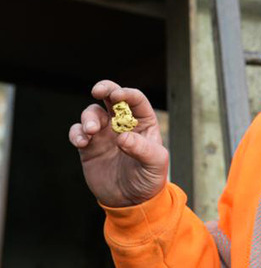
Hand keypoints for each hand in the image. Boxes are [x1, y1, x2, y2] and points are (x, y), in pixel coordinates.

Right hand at [68, 80, 168, 206]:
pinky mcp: (89, 147)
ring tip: (91, 131)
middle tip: (98, 91)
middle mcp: (123, 124)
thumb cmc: (149, 179)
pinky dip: (76, 132)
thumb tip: (123, 137)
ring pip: (92, 113)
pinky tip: (82, 142)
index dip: (127, 94)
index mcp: (143, 122)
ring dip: (88, 117)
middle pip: (111, 97)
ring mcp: (104, 134)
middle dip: (105, 88)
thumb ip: (142, 149)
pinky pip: (78, 132)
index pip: (135, 100)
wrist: (131, 201)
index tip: (117, 96)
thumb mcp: (154, 164)